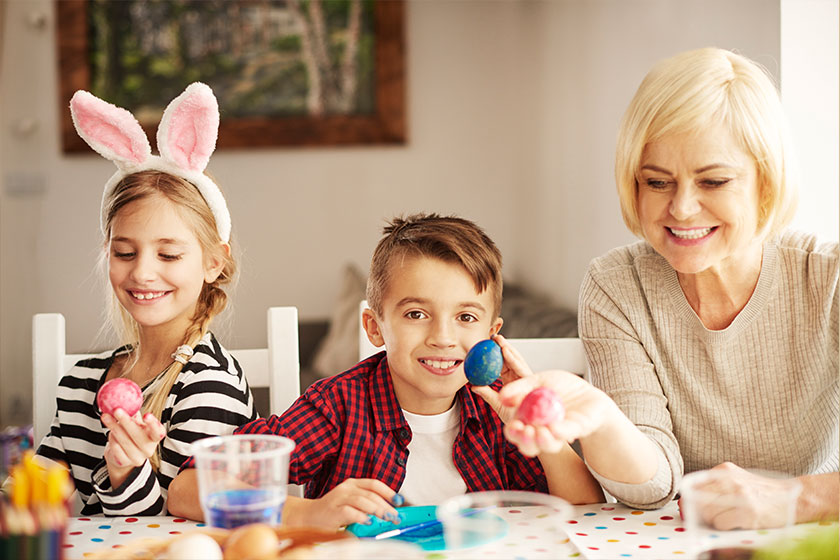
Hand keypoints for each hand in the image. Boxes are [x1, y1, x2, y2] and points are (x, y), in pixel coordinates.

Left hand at [102, 408, 164, 485]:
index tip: (146, 415)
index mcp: (154, 436)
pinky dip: (111, 440)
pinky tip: (110, 433)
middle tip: (117, 410)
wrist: (123, 454)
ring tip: (106, 417)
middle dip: (126, 421)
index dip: (153, 424)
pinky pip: (115, 449)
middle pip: (138, 435)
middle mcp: (149, 449)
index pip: (158, 431)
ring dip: (114, 428)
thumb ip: (133, 412)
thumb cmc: (131, 433)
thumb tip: (128, 395)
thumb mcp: (135, 422)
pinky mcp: (125, 463)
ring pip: (124, 442)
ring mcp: (137, 458)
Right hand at [286, 478, 401, 529]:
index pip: (374, 484)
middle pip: (371, 494)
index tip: (399, 501)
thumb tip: (388, 512)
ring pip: (363, 500)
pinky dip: (361, 516)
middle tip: (395, 516)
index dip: (389, 492)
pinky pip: (350, 512)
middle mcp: (346, 488)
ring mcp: (339, 498)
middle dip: (386, 505)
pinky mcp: (333, 510)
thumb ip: (366, 504)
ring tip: (386, 518)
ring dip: (377, 510)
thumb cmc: (332, 512)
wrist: (308, 517)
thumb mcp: (351, 503)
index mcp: (352, 484)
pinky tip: (368, 522)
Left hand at [471, 334, 533, 423]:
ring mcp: (527, 381)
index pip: (502, 366)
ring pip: (516, 361)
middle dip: (502, 347)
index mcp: (513, 383)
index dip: (495, 355)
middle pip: (511, 360)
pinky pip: (521, 367)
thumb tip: (473, 386)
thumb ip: (488, 394)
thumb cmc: (518, 421)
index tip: (485, 346)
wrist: (533, 431)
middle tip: (492, 337)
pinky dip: (513, 358)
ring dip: (507, 348)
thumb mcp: (499, 406)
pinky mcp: (532, 383)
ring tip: (497, 339)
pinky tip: (504, 350)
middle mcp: (521, 380)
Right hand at [498, 370, 615, 455]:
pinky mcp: (577, 430)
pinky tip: (554, 427)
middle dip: (524, 442)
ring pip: (548, 447)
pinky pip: (566, 434)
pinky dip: (559, 432)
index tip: (513, 425)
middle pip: (528, 446)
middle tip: (525, 431)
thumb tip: (501, 396)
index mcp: (529, 421)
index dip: (512, 432)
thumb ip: (519, 388)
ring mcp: (560, 434)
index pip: (516, 432)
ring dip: (542, 441)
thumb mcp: (537, 381)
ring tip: (539, 430)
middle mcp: (542, 432)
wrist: (587, 389)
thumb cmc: (561, 387)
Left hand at [685, 462, 801, 529]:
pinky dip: (724, 527)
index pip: (694, 483)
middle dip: (700, 511)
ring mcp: (740, 495)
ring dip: (713, 520)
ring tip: (728, 518)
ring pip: (707, 513)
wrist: (793, 497)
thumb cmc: (760, 491)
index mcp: (725, 469)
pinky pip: (720, 524)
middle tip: (709, 516)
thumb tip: (688, 498)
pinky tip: (736, 522)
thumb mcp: (736, 478)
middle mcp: (730, 480)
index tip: (687, 506)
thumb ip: (715, 484)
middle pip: (698, 499)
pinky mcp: (748, 512)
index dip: (688, 498)